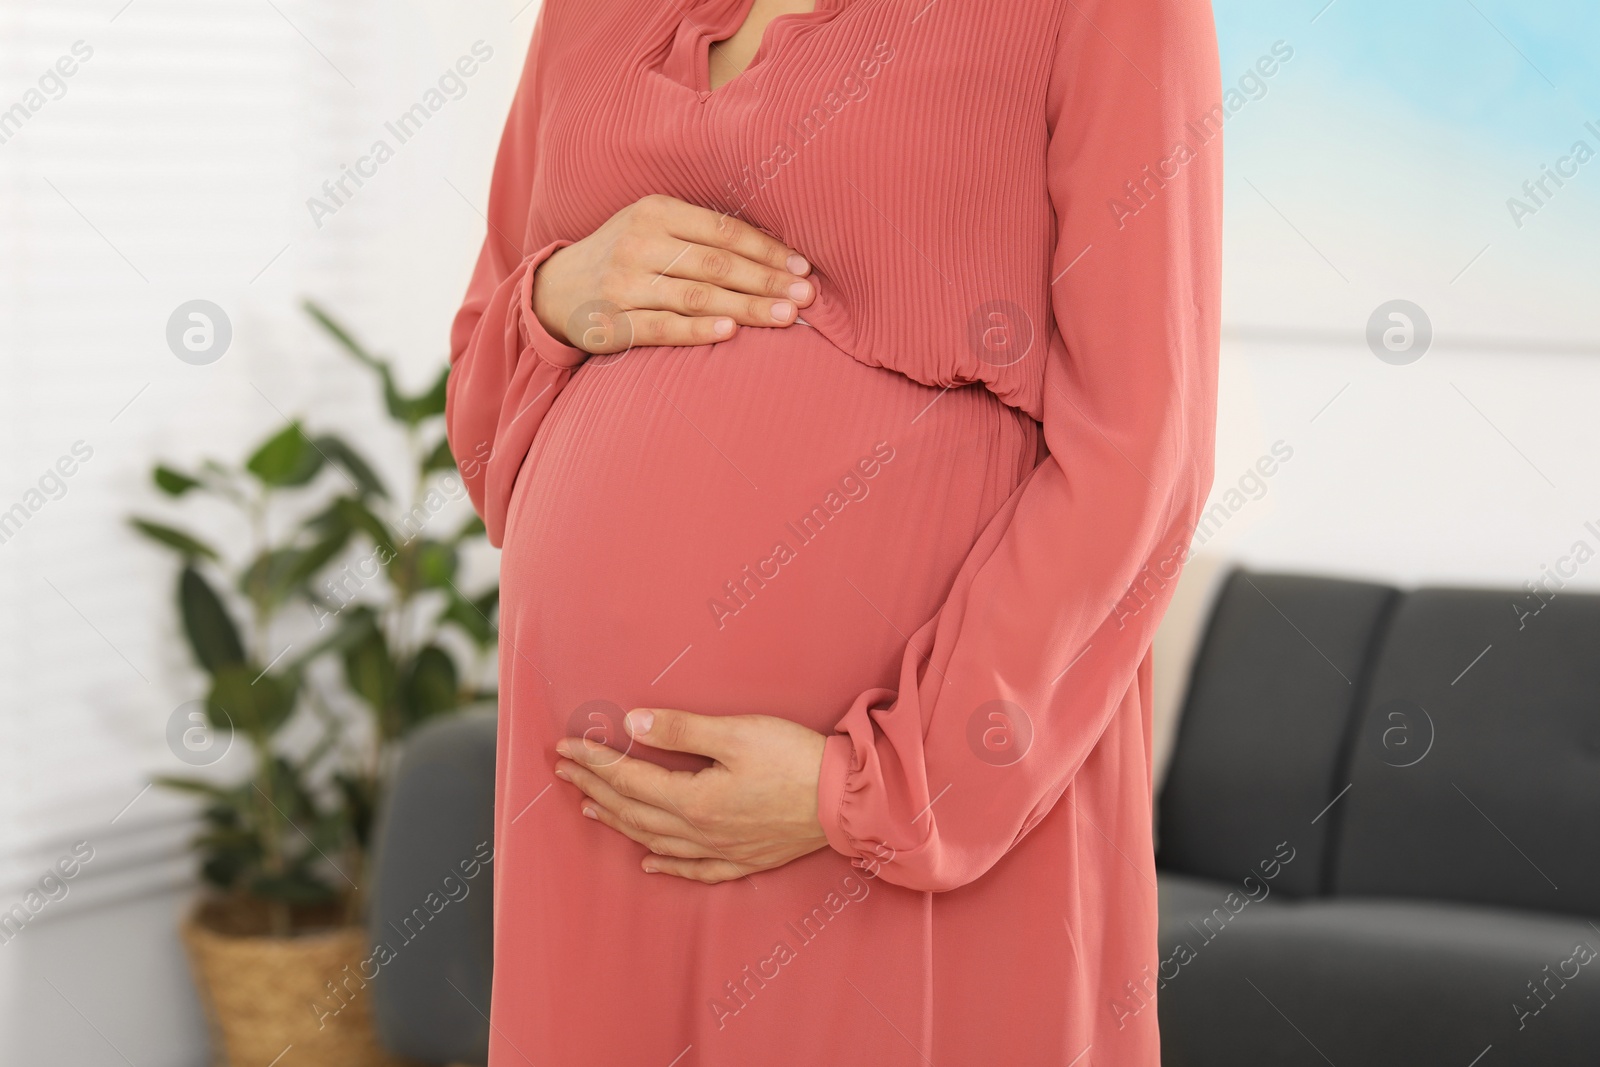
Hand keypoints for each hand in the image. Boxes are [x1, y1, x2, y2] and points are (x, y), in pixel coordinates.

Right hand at [532, 194, 814, 352]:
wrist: (556, 287)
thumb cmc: (625, 254)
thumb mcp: (654, 225)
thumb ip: (702, 232)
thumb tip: (775, 250)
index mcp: (655, 211)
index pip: (723, 230)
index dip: (766, 249)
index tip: (802, 268)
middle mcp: (639, 243)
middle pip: (716, 264)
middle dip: (766, 281)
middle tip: (806, 297)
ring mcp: (623, 284)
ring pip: (696, 296)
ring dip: (746, 308)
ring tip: (785, 318)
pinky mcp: (612, 322)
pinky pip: (661, 328)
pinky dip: (697, 331)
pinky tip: (731, 334)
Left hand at [553, 707, 829, 882]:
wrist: (849, 800)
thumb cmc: (796, 759)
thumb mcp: (737, 733)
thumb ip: (682, 730)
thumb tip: (631, 725)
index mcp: (695, 800)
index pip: (629, 779)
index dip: (594, 762)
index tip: (566, 748)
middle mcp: (701, 832)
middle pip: (633, 811)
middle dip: (595, 788)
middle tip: (564, 771)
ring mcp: (723, 849)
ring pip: (655, 840)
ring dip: (619, 822)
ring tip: (591, 806)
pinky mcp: (746, 859)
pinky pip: (694, 869)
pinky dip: (665, 865)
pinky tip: (649, 862)